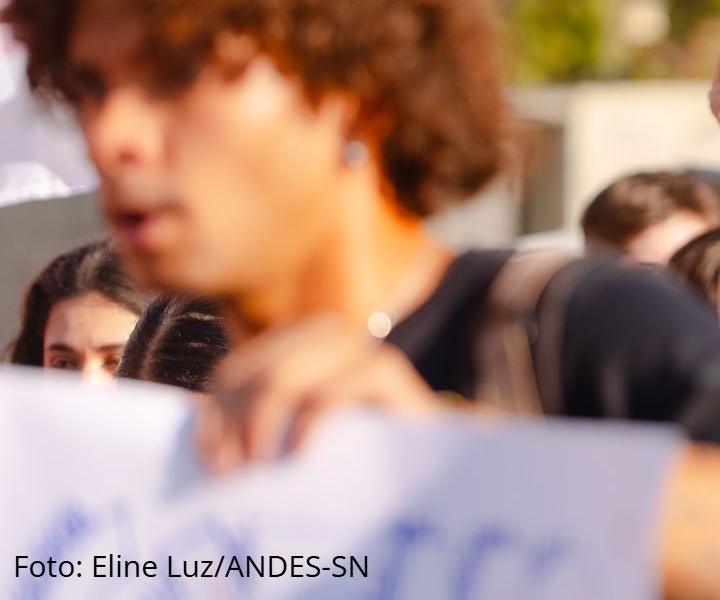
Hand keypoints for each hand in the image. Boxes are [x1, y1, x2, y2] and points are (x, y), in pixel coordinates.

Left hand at [196, 315, 440, 473]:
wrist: (432, 471)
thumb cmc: (361, 460)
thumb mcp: (298, 440)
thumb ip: (255, 428)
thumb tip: (194, 436)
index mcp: (300, 346)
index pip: (234, 373)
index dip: (213, 417)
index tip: (212, 466)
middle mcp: (328, 336)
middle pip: (252, 372)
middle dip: (234, 426)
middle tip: (234, 477)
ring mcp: (359, 350)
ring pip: (281, 377)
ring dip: (260, 426)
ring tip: (261, 471)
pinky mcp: (388, 372)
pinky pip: (329, 392)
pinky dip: (305, 425)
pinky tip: (300, 457)